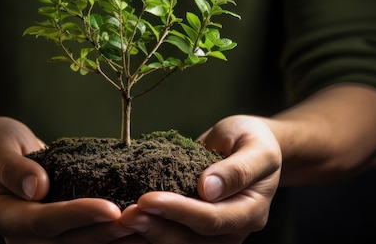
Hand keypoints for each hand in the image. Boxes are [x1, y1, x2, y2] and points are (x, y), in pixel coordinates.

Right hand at [0, 116, 134, 243]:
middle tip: (138, 222)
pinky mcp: (57, 233)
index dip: (76, 216)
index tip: (110, 208)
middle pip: (63, 243)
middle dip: (102, 233)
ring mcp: (38, 238)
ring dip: (111, 240)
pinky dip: (109, 235)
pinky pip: (83, 238)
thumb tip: (37, 187)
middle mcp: (18, 234)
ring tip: (146, 229)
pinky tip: (138, 228)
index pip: (40, 221)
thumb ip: (11, 166)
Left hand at [120, 115, 281, 243]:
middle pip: (191, 240)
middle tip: (125, 214)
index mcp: (250, 212)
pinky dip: (146, 231)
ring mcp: (212, 234)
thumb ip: (237, 168)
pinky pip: (169, 235)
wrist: (250, 147)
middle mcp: (232, 230)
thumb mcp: (255, 146)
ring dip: (147, 233)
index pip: (212, 219)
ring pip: (178, 243)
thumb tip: (208, 188)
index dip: (179, 212)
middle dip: (156, 227)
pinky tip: (122, 224)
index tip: (148, 200)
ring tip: (120, 220)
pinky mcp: (194, 229)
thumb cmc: (253, 141)